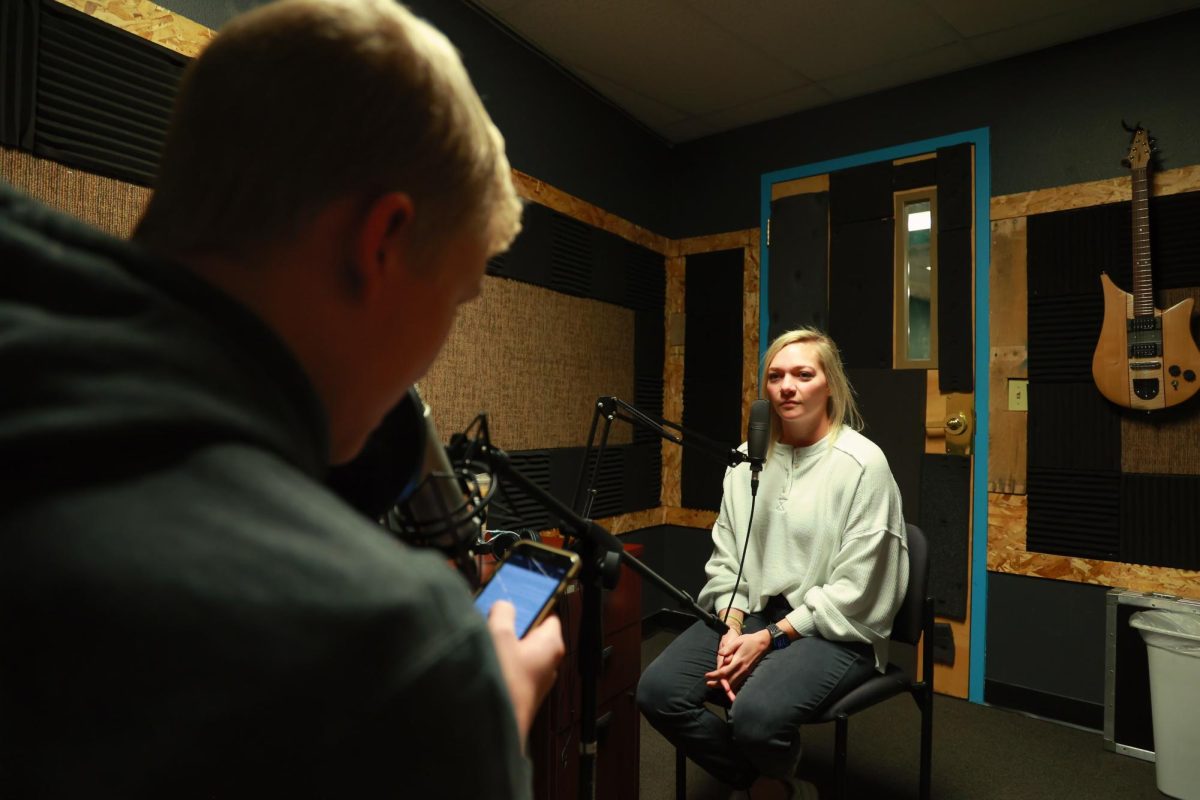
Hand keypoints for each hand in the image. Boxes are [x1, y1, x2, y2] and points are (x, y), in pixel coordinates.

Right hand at [486, 600, 564, 747]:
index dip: (531, 601)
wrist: (492, 728)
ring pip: (518, 649)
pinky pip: (510, 666)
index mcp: (552, 645)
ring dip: (500, 642)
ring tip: (484, 638)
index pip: (548, 612)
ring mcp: (534, 678)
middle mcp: (548, 663)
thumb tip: (503, 606)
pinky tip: (482, 659)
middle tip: (493, 617)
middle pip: (530, 630)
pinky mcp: (519, 691)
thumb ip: (503, 612)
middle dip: (511, 623)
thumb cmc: (505, 687)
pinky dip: (497, 659)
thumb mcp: (500, 635)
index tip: (517, 594)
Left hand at [705, 629, 769, 694]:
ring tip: (714, 685)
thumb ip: (728, 648)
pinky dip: (732, 686)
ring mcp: (746, 671)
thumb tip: (719, 653)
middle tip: (708, 683)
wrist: (763, 643)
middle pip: (728, 681)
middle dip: (717, 684)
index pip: (724, 672)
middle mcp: (742, 669)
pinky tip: (727, 687)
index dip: (714, 675)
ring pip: (734, 683)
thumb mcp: (738, 641)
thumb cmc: (749, 640)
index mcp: (738, 661)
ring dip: (724, 686)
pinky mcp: (748, 672)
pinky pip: (739, 682)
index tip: (706, 675)